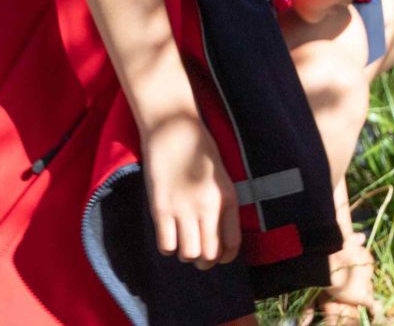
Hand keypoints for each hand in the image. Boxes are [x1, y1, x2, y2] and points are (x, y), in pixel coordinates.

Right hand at [141, 109, 240, 267]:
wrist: (175, 131)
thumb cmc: (199, 153)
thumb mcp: (221, 177)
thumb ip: (221, 205)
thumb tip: (216, 236)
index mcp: (228, 198)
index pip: (232, 244)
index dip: (225, 257)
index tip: (219, 257)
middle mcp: (209, 206)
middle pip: (209, 254)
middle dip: (204, 262)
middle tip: (198, 257)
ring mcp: (185, 208)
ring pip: (188, 254)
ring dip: (185, 254)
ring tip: (183, 242)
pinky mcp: (161, 208)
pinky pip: (166, 245)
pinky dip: (168, 247)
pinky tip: (168, 235)